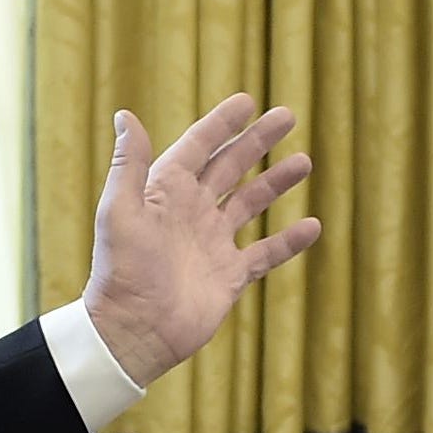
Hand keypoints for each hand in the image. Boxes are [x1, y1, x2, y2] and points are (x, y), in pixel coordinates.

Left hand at [81, 96, 319, 386]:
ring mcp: (213, 243)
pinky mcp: (229, 275)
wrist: (134, 332)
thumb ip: (128, 164)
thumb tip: (124, 115)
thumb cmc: (120, 272)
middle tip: (287, 116)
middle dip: (258, 142)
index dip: (222, 124)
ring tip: (304, 162)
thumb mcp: (120, 212)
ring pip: (252, 203)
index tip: (247, 101)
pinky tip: (313, 226)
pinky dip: (289, 241)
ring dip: (277, 183)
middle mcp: (192, 212)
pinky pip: (265, 253)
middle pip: (231, 167)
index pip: (199, 147)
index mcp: (166, 192)